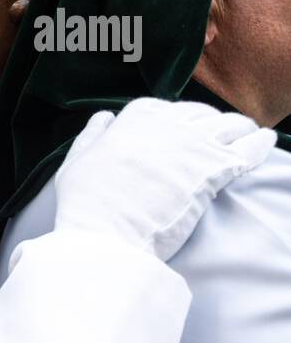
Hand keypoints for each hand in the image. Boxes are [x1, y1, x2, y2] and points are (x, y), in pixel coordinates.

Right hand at [54, 98, 275, 260]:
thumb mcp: (76, 161)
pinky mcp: (215, 168)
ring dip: (241, 130)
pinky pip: (250, 147)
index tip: (181, 132)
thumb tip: (104, 117)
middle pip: (203, 114)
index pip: (165, 108)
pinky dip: (261, 142)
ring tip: (248, 136)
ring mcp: (194, 143)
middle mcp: (167, 123)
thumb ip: (92, 135)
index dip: (177, 120)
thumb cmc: (86, 203)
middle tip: (218, 137)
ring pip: (232, 125)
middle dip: (212, 123)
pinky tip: (266, 141)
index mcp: (134, 119)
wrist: (107, 234)